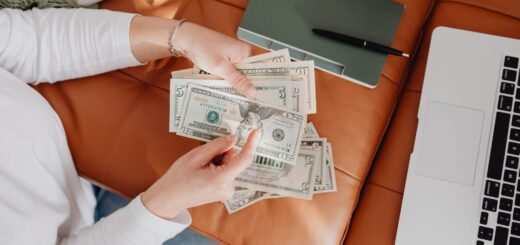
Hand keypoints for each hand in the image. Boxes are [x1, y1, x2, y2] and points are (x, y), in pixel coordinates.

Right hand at [141, 129, 260, 219]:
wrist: (169, 198)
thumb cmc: (178, 178)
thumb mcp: (195, 156)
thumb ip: (217, 146)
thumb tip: (234, 138)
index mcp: (221, 179)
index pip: (244, 159)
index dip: (251, 143)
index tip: (256, 131)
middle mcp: (228, 187)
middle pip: (234, 159)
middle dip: (222, 152)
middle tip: (203, 155)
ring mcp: (227, 191)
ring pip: (230, 165)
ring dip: (218, 160)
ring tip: (200, 165)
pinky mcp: (225, 192)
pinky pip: (226, 171)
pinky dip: (217, 167)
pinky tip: (203, 170)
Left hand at [174, 22, 255, 95]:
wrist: (185, 39)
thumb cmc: (202, 47)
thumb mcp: (220, 66)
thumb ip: (237, 80)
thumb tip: (253, 91)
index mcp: (246, 51)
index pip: (260, 71)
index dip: (261, 85)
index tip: (262, 99)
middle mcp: (242, 53)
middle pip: (250, 75)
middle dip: (248, 88)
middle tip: (249, 104)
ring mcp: (233, 57)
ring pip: (240, 76)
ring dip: (237, 86)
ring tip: (239, 102)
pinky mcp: (225, 60)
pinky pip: (231, 74)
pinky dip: (229, 81)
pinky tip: (227, 92)